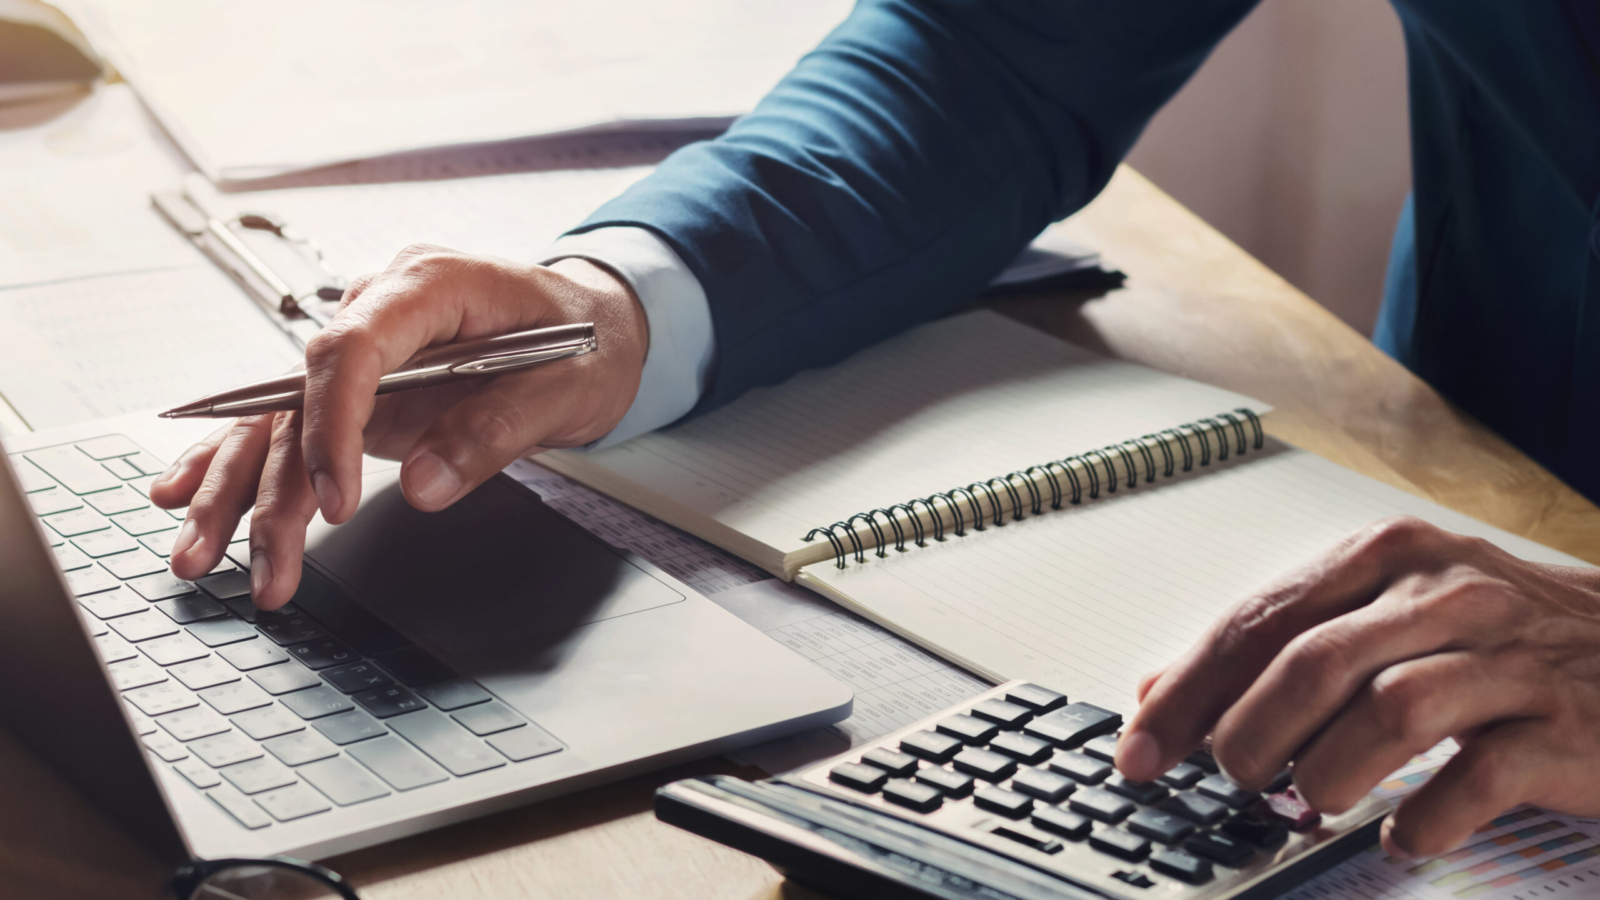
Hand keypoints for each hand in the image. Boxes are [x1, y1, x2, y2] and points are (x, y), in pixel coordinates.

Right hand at [147, 245, 648, 609]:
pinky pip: (289, 422)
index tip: (334, 499)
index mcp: (431, 286)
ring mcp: (367, 350)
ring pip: (281, 418)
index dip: (331, 425)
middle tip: (257, 560)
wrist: (599, 323)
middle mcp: (382, 309)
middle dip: (267, 482)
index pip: (351, 348)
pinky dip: (241, 463)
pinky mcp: (363, 387)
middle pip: (300, 394)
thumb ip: (494, 431)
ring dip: (238, 489)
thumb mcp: (567, 387)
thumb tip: (422, 486)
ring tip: (200, 556)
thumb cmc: (588, 341)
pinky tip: (186, 496)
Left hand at [1115, 515, 1599, 857]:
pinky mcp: (1562, 726)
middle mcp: (1444, 592)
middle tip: (1235, 779)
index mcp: (1387, 556)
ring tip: (1313, 801)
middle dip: (1249, 735)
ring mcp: (1507, 657)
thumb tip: (1159, 689)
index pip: (1257, 620)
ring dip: (1329, 773)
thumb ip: (1277, 644)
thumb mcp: (1387, 610)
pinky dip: (1425, 819)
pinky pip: (1477, 778)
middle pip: (1311, 663)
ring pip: (1387, 712)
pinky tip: (1405, 834)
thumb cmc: (1503, 634)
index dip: (1186, 691)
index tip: (1140, 748)